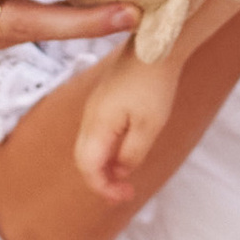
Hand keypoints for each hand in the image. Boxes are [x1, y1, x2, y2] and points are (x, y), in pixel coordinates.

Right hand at [75, 51, 182, 203]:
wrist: (155, 42)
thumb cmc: (154, 83)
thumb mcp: (149, 126)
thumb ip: (132, 154)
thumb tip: (120, 172)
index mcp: (97, 124)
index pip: (88, 167)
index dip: (103, 188)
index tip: (124, 197)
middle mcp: (89, 116)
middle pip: (84, 159)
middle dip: (101, 180)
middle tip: (124, 194)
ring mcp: (95, 106)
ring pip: (90, 146)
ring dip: (105, 166)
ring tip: (126, 178)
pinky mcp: (104, 99)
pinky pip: (98, 133)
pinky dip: (108, 150)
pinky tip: (127, 152)